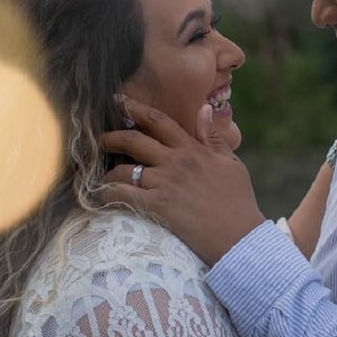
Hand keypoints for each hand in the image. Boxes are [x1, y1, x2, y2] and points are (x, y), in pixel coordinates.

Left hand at [101, 97, 265, 265]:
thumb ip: (212, 136)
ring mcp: (164, 183)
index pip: (158, 121)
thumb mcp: (231, 162)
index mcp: (193, 149)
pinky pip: (123, 195)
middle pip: (133, 140)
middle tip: (97, 139)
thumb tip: (203, 108)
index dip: (135, 109)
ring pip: (123, 170)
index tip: (118, 101)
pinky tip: (102, 196)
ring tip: (100, 176)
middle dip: (111, 138)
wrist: (239, 235)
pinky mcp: (157, 206)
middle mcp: (175, 161)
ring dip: (107, 172)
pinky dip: (108, 194)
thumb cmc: (239, 200)